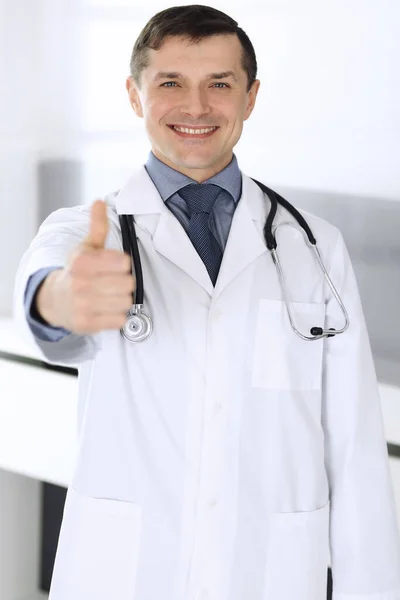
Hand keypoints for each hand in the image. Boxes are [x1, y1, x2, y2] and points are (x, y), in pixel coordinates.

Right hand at [36, 200, 134, 333]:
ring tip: (109, 295)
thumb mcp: (86, 247)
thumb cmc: (76, 272)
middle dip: (124, 282)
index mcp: (82, 262)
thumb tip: (99, 202)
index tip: (115, 266)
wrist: (55, 300)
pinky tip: (106, 309)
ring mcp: (83, 305)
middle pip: (128, 283)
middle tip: (112, 282)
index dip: (123, 264)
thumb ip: (98, 226)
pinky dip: (117, 315)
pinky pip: (120, 319)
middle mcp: (80, 284)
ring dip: (121, 299)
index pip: (124, 262)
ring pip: (126, 302)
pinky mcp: (87, 324)